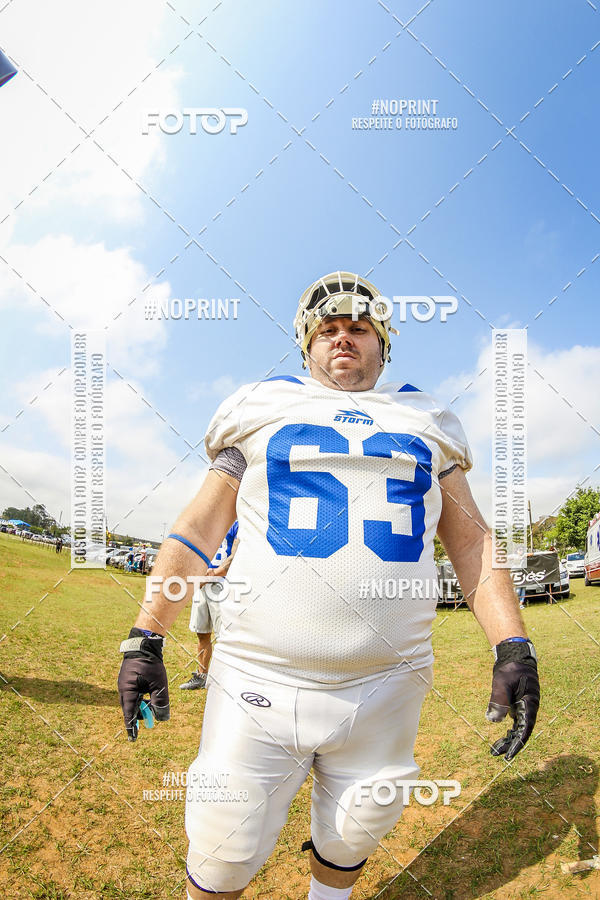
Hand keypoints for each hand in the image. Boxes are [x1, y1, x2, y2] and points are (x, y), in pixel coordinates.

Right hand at [118, 628, 169, 740]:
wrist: (143, 644)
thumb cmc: (151, 663)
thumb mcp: (159, 684)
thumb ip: (160, 701)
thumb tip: (162, 718)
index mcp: (128, 691)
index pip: (129, 715)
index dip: (132, 728)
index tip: (133, 740)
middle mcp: (123, 689)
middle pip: (130, 709)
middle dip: (140, 715)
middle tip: (148, 719)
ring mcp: (124, 683)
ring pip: (131, 701)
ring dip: (141, 705)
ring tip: (151, 703)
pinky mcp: (127, 679)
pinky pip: (132, 693)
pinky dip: (139, 697)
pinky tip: (148, 693)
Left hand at [486, 639, 539, 760]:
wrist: (514, 655)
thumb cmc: (510, 668)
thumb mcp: (502, 683)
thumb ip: (499, 701)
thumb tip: (494, 721)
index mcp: (530, 704)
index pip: (525, 729)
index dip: (517, 744)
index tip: (509, 755)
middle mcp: (529, 707)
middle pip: (521, 731)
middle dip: (510, 744)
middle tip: (496, 755)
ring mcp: (524, 706)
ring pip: (517, 727)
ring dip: (508, 738)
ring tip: (495, 749)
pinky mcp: (518, 704)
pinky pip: (514, 721)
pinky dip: (508, 729)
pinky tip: (502, 736)